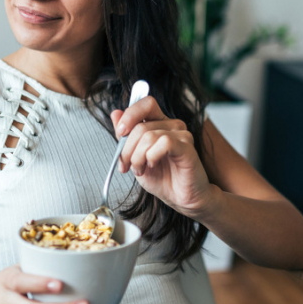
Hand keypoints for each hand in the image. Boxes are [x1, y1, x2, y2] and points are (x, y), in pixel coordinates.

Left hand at [111, 96, 215, 217]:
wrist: (181, 199)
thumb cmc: (163, 179)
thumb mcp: (135, 157)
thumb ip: (126, 136)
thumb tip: (115, 113)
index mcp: (160, 124)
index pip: (146, 103)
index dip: (130, 114)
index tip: (120, 133)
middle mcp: (172, 125)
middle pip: (140, 126)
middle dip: (126, 149)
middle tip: (127, 165)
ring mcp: (181, 135)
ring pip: (149, 136)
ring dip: (138, 157)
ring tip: (140, 169)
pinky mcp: (187, 147)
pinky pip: (164, 142)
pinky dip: (151, 156)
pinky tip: (152, 165)